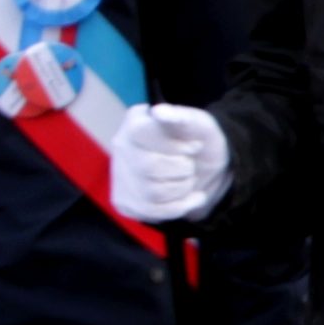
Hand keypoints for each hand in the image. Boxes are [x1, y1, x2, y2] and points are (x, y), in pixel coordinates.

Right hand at [109, 102, 227, 220]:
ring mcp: (119, 175)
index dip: (175, 146)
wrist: (204, 170)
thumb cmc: (198, 141)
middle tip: (190, 165)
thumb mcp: (200, 125)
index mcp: (136, 120)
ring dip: (182, 188)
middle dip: (182, 169)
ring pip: (151, 192)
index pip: (142, 135)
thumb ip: (183, 117)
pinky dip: (180, 206)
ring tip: (187, 178)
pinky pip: (151, 212)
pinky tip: (191, 197)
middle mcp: (121, 145)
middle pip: (147, 167)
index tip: (196, 146)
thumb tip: (160, 112)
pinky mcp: (124, 201)